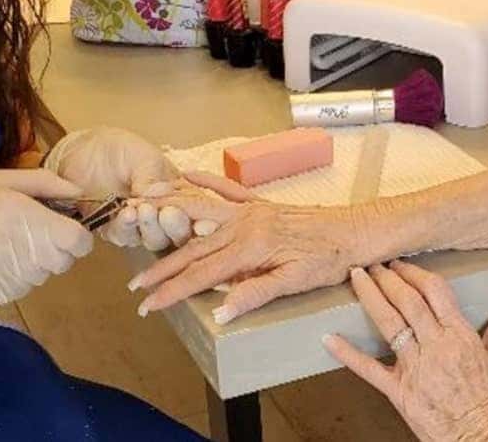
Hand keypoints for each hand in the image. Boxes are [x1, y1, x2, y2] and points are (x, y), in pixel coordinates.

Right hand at [0, 168, 93, 305]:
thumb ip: (45, 183)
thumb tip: (80, 190)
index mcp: (25, 217)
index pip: (77, 242)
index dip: (77, 237)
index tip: (64, 230)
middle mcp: (20, 250)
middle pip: (63, 261)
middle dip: (54, 249)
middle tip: (27, 235)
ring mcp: (7, 277)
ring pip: (43, 276)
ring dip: (33, 264)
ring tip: (2, 246)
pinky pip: (21, 289)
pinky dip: (14, 278)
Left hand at [44, 126, 188, 249]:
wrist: (84, 152)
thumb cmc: (122, 150)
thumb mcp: (144, 157)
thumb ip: (154, 177)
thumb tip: (163, 194)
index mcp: (181, 196)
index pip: (198, 213)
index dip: (204, 222)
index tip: (202, 223)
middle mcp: (165, 215)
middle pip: (179, 233)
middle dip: (176, 227)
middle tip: (169, 213)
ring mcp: (141, 226)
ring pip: (154, 240)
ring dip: (151, 228)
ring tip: (144, 210)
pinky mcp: (116, 232)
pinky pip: (125, 237)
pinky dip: (127, 227)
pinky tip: (127, 213)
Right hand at [128, 171, 369, 323]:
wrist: (353, 230)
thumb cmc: (329, 259)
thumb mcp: (295, 282)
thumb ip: (255, 293)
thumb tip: (220, 312)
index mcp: (250, 248)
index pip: (202, 276)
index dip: (172, 292)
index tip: (147, 306)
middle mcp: (244, 224)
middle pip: (193, 249)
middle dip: (161, 268)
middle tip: (134, 285)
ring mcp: (249, 211)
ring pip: (199, 214)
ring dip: (168, 214)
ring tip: (138, 212)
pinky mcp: (258, 204)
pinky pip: (225, 190)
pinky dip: (202, 182)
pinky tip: (183, 175)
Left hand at [324, 261, 487, 441]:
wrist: (484, 438)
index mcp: (460, 336)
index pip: (434, 291)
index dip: (414, 273)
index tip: (401, 264)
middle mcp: (436, 346)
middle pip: (407, 301)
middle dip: (388, 279)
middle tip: (375, 264)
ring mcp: (416, 368)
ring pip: (389, 323)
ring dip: (371, 297)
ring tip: (357, 278)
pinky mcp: (399, 391)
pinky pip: (369, 369)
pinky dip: (347, 353)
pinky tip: (330, 338)